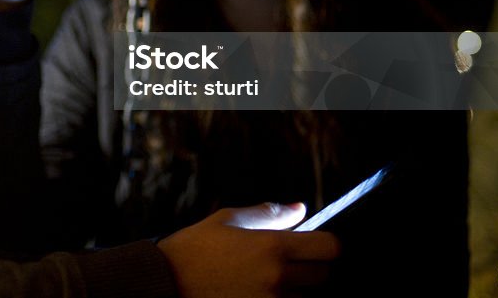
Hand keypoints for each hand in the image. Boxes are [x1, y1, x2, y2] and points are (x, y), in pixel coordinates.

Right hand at [157, 203, 339, 297]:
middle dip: (312, 267)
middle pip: (325, 275)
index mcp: (272, 247)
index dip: (326, 243)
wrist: (166, 282)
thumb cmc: (195, 248)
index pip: (331, 248)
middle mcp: (278, 278)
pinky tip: (263, 290)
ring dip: (298, 289)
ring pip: (307, 297)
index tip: (314, 243)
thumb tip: (300, 209)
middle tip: (290, 262)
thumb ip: (268, 214)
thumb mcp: (228, 220)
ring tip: (270, 279)